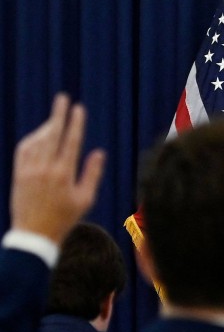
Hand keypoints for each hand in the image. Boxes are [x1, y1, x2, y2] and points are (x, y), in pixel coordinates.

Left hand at [10, 94, 105, 242]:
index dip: (75, 123)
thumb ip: (92, 174)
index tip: (79, 108)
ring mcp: (29, 170)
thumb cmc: (65, 218)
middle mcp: (45, 169)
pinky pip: (24, 149)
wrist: (34, 234)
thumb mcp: (85, 199)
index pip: (71, 142)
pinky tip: (40, 135)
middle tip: (62, 97)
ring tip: (55, 118)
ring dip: (47, 126)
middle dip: (58, 114)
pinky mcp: (18, 174)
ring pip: (37, 140)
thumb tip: (98, 152)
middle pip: (52, 134)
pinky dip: (32, 138)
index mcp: (64, 175)